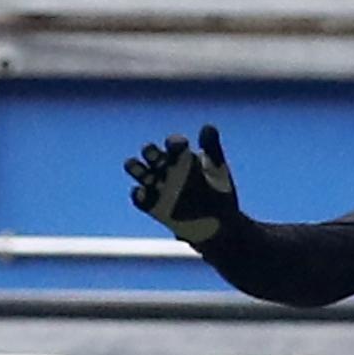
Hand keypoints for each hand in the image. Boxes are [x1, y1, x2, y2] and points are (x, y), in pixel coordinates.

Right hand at [125, 124, 241, 245]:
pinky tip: (143, 193)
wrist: (219, 227)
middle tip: (156, 157)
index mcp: (183, 157)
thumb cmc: (219, 194)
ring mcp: (158, 186)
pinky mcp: (152, 206)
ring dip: (135, 168)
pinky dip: (138, 195)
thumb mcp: (218, 170)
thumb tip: (207, 127)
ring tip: (137, 168)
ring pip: (138, 171)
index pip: (174, 144)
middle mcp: (166, 168)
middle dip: (151, 152)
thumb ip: (212, 148)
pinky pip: (139, 198)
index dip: (174, 143)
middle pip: (151, 153)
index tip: (180, 146)